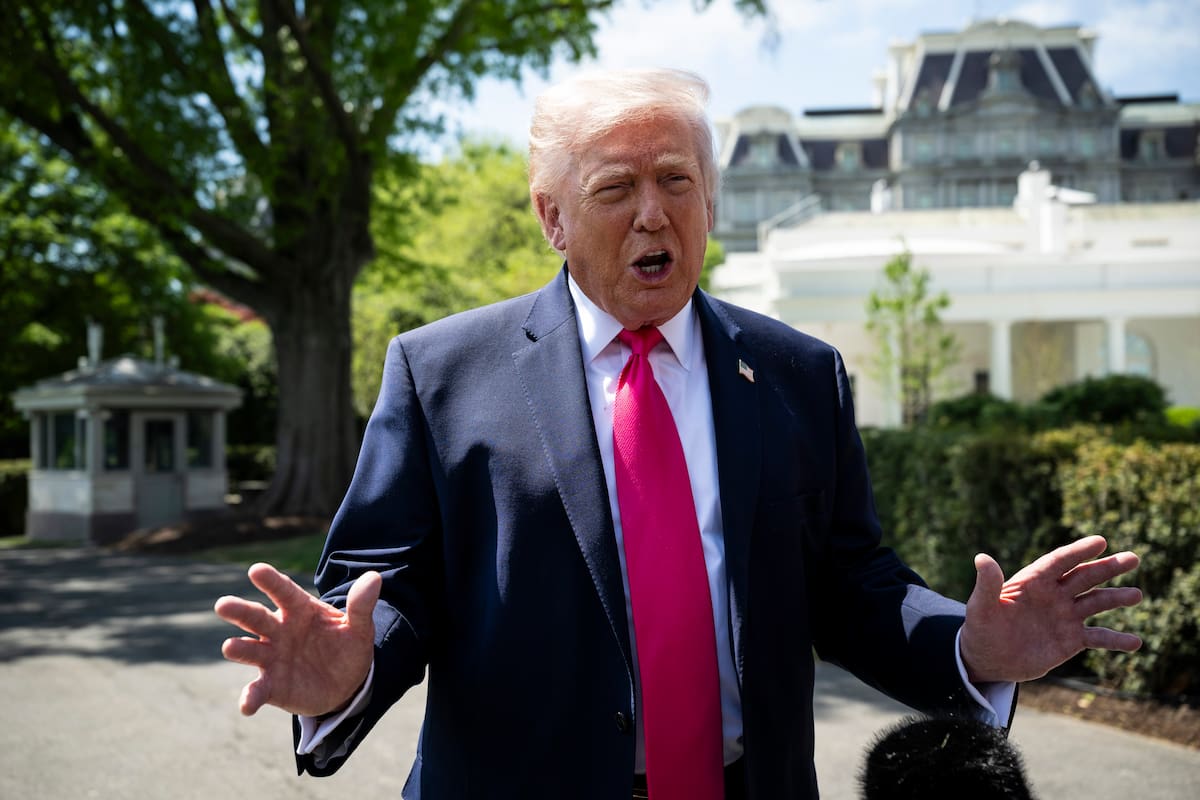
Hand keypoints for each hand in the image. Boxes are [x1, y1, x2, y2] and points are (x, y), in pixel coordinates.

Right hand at [214, 563, 380, 716]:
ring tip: (230, 647)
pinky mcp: (272, 686)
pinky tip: (247, 705)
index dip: (271, 581)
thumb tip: (374, 578)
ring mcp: (272, 658)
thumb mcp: (359, 627)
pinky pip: (258, 691)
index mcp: (300, 610)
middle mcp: (279, 631)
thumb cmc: (347, 645)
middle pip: (256, 618)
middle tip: (223, 604)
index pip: (284, 592)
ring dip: (239, 648)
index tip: (256, 570)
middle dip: (240, 611)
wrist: (347, 682)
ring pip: (250, 650)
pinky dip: (250, 697)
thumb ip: (361, 605)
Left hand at [960, 535, 1141, 683]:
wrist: (988, 658)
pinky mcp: (1071, 639)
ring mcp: (1065, 616)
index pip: (1059, 561)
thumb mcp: (981, 607)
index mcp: (1033, 581)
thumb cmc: (981, 629)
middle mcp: (1054, 595)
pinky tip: (1136, 642)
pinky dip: (1116, 640)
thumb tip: (981, 558)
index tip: (1100, 541)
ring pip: (1096, 602)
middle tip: (1133, 558)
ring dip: (1116, 598)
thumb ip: (987, 584)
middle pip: (1084, 576)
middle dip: (1108, 567)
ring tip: (1136, 595)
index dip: (1078, 551)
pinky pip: (1098, 637)